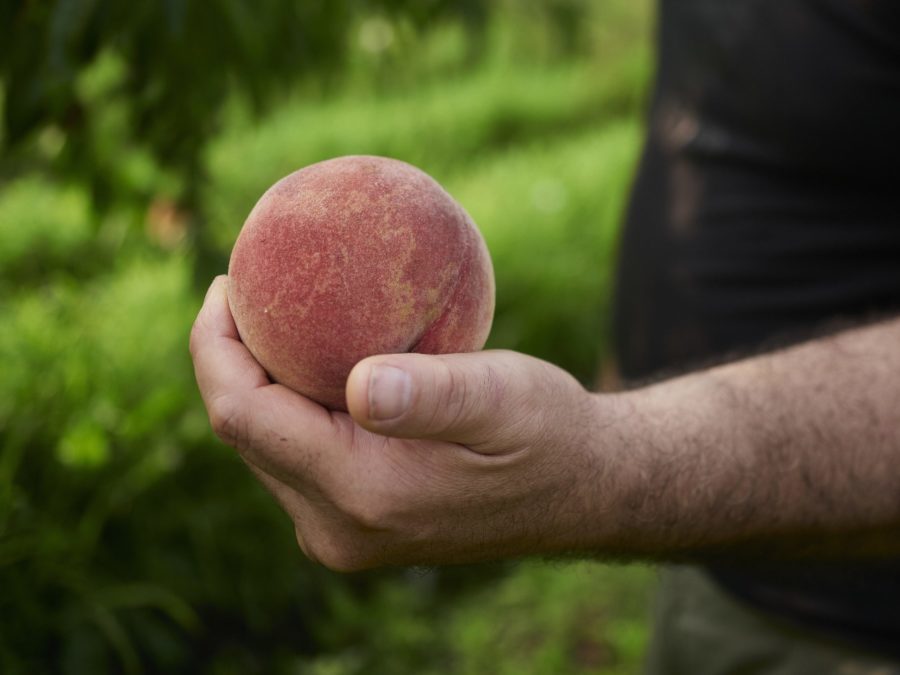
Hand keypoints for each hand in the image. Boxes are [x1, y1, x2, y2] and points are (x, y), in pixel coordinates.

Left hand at [189, 276, 613, 570]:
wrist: (577, 491)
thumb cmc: (548, 432)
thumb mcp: (504, 398)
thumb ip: (434, 396)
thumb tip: (362, 384)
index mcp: (363, 494)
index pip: (243, 416)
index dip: (215, 347)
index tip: (227, 281)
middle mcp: (337, 527)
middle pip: (243, 432)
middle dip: (229, 358)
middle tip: (246, 286)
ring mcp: (342, 534)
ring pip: (264, 446)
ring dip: (257, 381)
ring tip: (271, 315)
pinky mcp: (352, 525)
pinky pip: (293, 456)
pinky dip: (288, 405)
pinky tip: (308, 360)